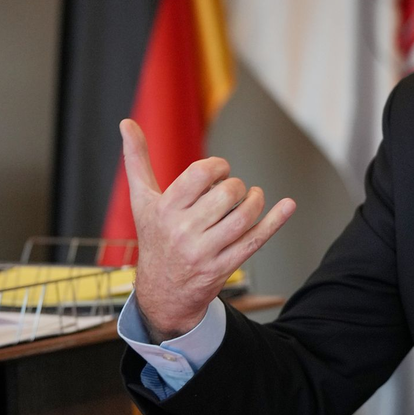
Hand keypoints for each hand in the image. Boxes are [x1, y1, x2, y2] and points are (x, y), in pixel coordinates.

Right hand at [120, 119, 295, 342]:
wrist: (162, 292)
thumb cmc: (155, 237)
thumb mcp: (142, 201)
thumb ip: (137, 161)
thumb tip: (126, 122)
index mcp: (164, 209)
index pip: (201, 174)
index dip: (218, 166)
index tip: (220, 171)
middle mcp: (183, 231)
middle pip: (227, 193)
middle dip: (236, 186)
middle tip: (232, 191)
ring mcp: (204, 252)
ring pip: (244, 216)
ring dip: (255, 201)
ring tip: (252, 198)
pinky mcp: (223, 267)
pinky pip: (255, 240)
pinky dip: (275, 221)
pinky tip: (288, 206)